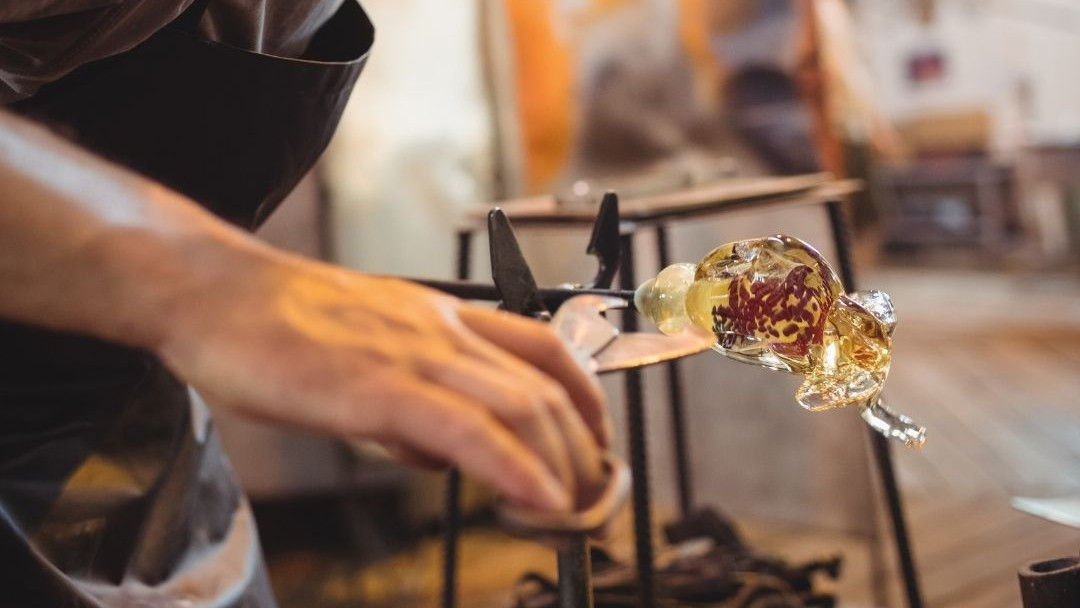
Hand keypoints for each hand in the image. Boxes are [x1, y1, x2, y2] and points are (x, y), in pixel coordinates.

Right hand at [158, 250, 610, 511]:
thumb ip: (411, 396)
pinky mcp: (376, 388)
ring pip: (521, 406)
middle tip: (591, 498)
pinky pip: (467, 430)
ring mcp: (413, 355)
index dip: (587, 397)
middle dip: (584, 450)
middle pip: (546, 387)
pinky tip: (539, 501)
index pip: (545, 346)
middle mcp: (441, 330)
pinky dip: (515, 468)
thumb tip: (437, 452)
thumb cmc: (278, 323)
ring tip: (573, 512)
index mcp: (441, 317)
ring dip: (562, 466)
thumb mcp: (366, 348)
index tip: (596, 441)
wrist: (213, 291)